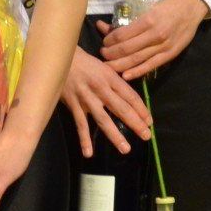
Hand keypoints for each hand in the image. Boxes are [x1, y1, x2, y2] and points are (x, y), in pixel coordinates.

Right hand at [60, 43, 152, 157]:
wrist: (61, 58)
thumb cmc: (86, 63)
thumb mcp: (105, 68)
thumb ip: (116, 83)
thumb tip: (131, 99)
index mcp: (111, 78)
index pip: (130, 96)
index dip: (141, 109)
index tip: (149, 121)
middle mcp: (101, 88)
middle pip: (121, 108)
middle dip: (135, 123)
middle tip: (146, 136)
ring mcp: (87, 98)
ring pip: (103, 119)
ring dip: (115, 135)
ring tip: (125, 148)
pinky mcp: (73, 105)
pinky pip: (80, 124)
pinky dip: (84, 139)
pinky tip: (89, 153)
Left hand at [102, 0, 206, 79]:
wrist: (192, 6)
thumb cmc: (168, 5)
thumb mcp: (147, 8)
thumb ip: (127, 20)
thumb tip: (102, 25)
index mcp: (149, 20)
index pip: (122, 35)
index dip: (109, 41)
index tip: (104, 42)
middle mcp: (155, 34)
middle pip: (126, 49)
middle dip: (110, 54)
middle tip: (102, 55)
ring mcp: (163, 46)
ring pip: (136, 59)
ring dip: (119, 64)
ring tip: (108, 65)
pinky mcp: (170, 54)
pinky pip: (150, 66)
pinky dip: (136, 72)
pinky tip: (125, 75)